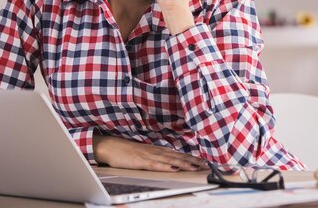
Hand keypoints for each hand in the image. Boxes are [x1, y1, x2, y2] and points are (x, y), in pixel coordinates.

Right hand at [93, 134, 207, 171]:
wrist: (111, 146)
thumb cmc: (127, 151)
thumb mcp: (146, 154)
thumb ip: (158, 157)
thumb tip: (170, 162)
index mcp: (159, 150)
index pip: (179, 155)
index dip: (192, 158)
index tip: (204, 162)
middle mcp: (157, 152)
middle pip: (178, 157)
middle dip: (193, 161)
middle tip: (207, 165)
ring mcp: (150, 155)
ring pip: (170, 160)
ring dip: (184, 164)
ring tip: (196, 167)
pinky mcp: (141, 161)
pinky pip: (155, 164)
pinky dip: (165, 167)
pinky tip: (174, 169)